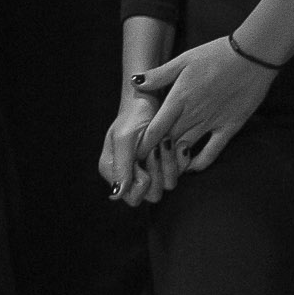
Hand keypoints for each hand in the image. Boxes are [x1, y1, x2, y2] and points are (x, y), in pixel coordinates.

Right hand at [99, 92, 172, 206]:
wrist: (153, 97)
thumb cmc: (134, 114)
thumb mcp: (125, 139)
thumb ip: (121, 167)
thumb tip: (116, 194)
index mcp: (113, 170)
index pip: (131, 197)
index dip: (140, 184)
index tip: (140, 162)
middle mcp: (131, 174)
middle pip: (151, 195)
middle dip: (157, 172)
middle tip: (154, 149)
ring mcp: (151, 169)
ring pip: (168, 186)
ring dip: (169, 163)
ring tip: (165, 142)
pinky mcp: (168, 163)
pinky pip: (180, 173)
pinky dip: (180, 159)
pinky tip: (178, 144)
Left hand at [141, 34, 278, 170]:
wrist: (252, 56)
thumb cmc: (216, 55)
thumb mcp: (183, 60)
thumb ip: (159, 75)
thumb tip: (135, 81)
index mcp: (179, 98)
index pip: (155, 128)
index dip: (143, 144)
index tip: (134, 154)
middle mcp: (192, 114)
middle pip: (167, 141)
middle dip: (154, 155)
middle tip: (144, 166)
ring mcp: (211, 122)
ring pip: (185, 149)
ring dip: (172, 161)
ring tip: (161, 171)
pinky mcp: (229, 127)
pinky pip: (212, 151)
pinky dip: (200, 163)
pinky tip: (190, 167)